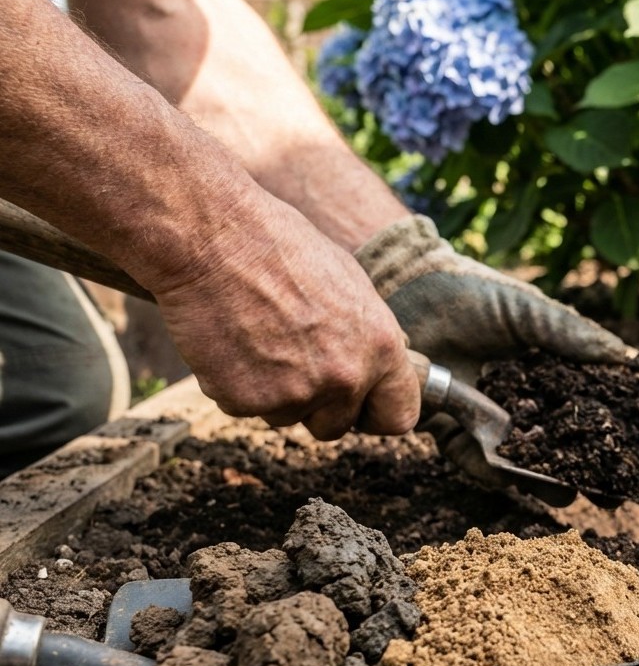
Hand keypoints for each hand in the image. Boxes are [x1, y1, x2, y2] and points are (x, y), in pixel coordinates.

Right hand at [154, 202, 420, 440]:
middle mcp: (346, 378)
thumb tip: (374, 367)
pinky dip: (234, 384)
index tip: (362, 410)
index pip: (398, 417)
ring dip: (273, 392)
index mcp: (381, 348)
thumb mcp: (350, 285)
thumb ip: (366, 337)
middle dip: (317, 405)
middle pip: (336, 426)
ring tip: (257, 335)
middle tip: (292, 361)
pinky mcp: (246, 400)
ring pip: (287, 417)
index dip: (376, 414)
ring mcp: (296, 394)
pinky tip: (230, 341)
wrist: (212, 239)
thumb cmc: (280, 249)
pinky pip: (244, 408)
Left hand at [353, 216, 629, 497]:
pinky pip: (473, 460)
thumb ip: (572, 335)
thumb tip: (625, 357)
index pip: (584, 409)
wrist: (408, 291)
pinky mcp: (450, 429)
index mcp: (544, 373)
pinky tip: (515, 479)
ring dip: (543, 480)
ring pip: (520, 460)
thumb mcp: (528, 311)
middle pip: (557, 444)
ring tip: (568, 496)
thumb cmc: (473, 295)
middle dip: (583, 469)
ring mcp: (486, 419)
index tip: (633, 458)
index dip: (608, 434)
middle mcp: (519, 401)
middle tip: (610, 495)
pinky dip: (493, 471)